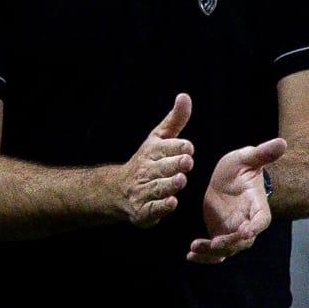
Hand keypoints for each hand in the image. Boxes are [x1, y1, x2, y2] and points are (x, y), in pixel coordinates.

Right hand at [115, 94, 193, 227]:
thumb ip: (175, 119)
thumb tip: (184, 96)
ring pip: (157, 187)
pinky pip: (152, 209)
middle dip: (174, 164)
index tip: (189, 148)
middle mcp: (146, 170)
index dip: (178, 147)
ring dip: (169, 184)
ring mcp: (143, 191)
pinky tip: (172, 202)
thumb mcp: (160, 138)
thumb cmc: (148, 160)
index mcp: (152, 151)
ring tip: (180, 180)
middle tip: (186, 161)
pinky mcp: (143, 210)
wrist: (120, 190)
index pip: (166, 147)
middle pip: (162, 167)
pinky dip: (161, 207)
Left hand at [187, 137, 285, 263]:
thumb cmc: (239, 167)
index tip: (246, 232)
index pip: (261, 221)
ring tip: (194, 247)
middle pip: (243, 241)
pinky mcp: (219, 234)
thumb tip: (282, 143)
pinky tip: (190, 254)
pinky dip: (204, 256)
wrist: (224, 177)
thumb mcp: (247, 158)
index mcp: (257, 206)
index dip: (254, 228)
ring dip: (212, 252)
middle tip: (215, 243)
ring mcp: (232, 231)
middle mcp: (247, 223)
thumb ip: (262, 153)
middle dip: (230, 244)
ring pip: (227, 250)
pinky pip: (214, 251)